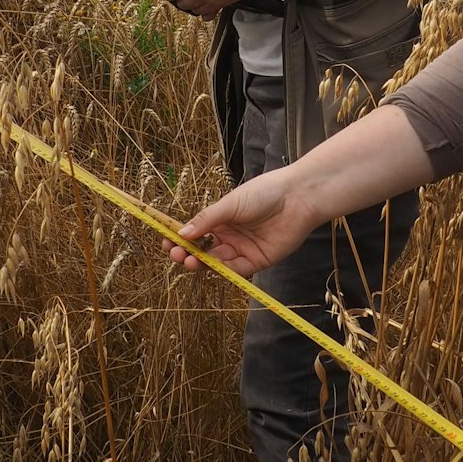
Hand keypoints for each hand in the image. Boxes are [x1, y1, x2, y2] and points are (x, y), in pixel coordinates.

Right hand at [169, 169, 322, 276]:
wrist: (296, 198)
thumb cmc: (264, 193)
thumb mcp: (230, 204)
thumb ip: (207, 220)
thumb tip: (181, 233)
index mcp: (220, 219)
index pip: (195, 232)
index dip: (180, 239)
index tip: (165, 241)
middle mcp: (229, 236)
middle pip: (203, 250)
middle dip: (187, 253)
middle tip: (175, 254)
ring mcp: (242, 249)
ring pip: (216, 262)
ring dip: (201, 263)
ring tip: (188, 261)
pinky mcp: (256, 261)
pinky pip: (235, 270)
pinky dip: (222, 270)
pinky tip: (210, 265)